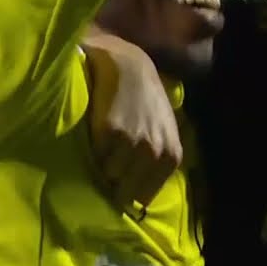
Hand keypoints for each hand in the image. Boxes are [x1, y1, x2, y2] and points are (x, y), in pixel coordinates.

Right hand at [83, 34, 182, 213]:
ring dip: (104, 166)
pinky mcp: (111, 132)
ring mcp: (133, 143)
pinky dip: (95, 150)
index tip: (120, 184)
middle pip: (126, 192)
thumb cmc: (146, 101)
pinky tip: (100, 133)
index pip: (144, 196)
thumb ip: (157, 162)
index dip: (130, 192)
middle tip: (110, 167)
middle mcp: (154, 153)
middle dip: (116, 184)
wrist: (128, 66)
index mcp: (171, 156)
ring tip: (106, 147)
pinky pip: (97, 157)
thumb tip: (138, 199)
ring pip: (109, 176)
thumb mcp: (164, 132)